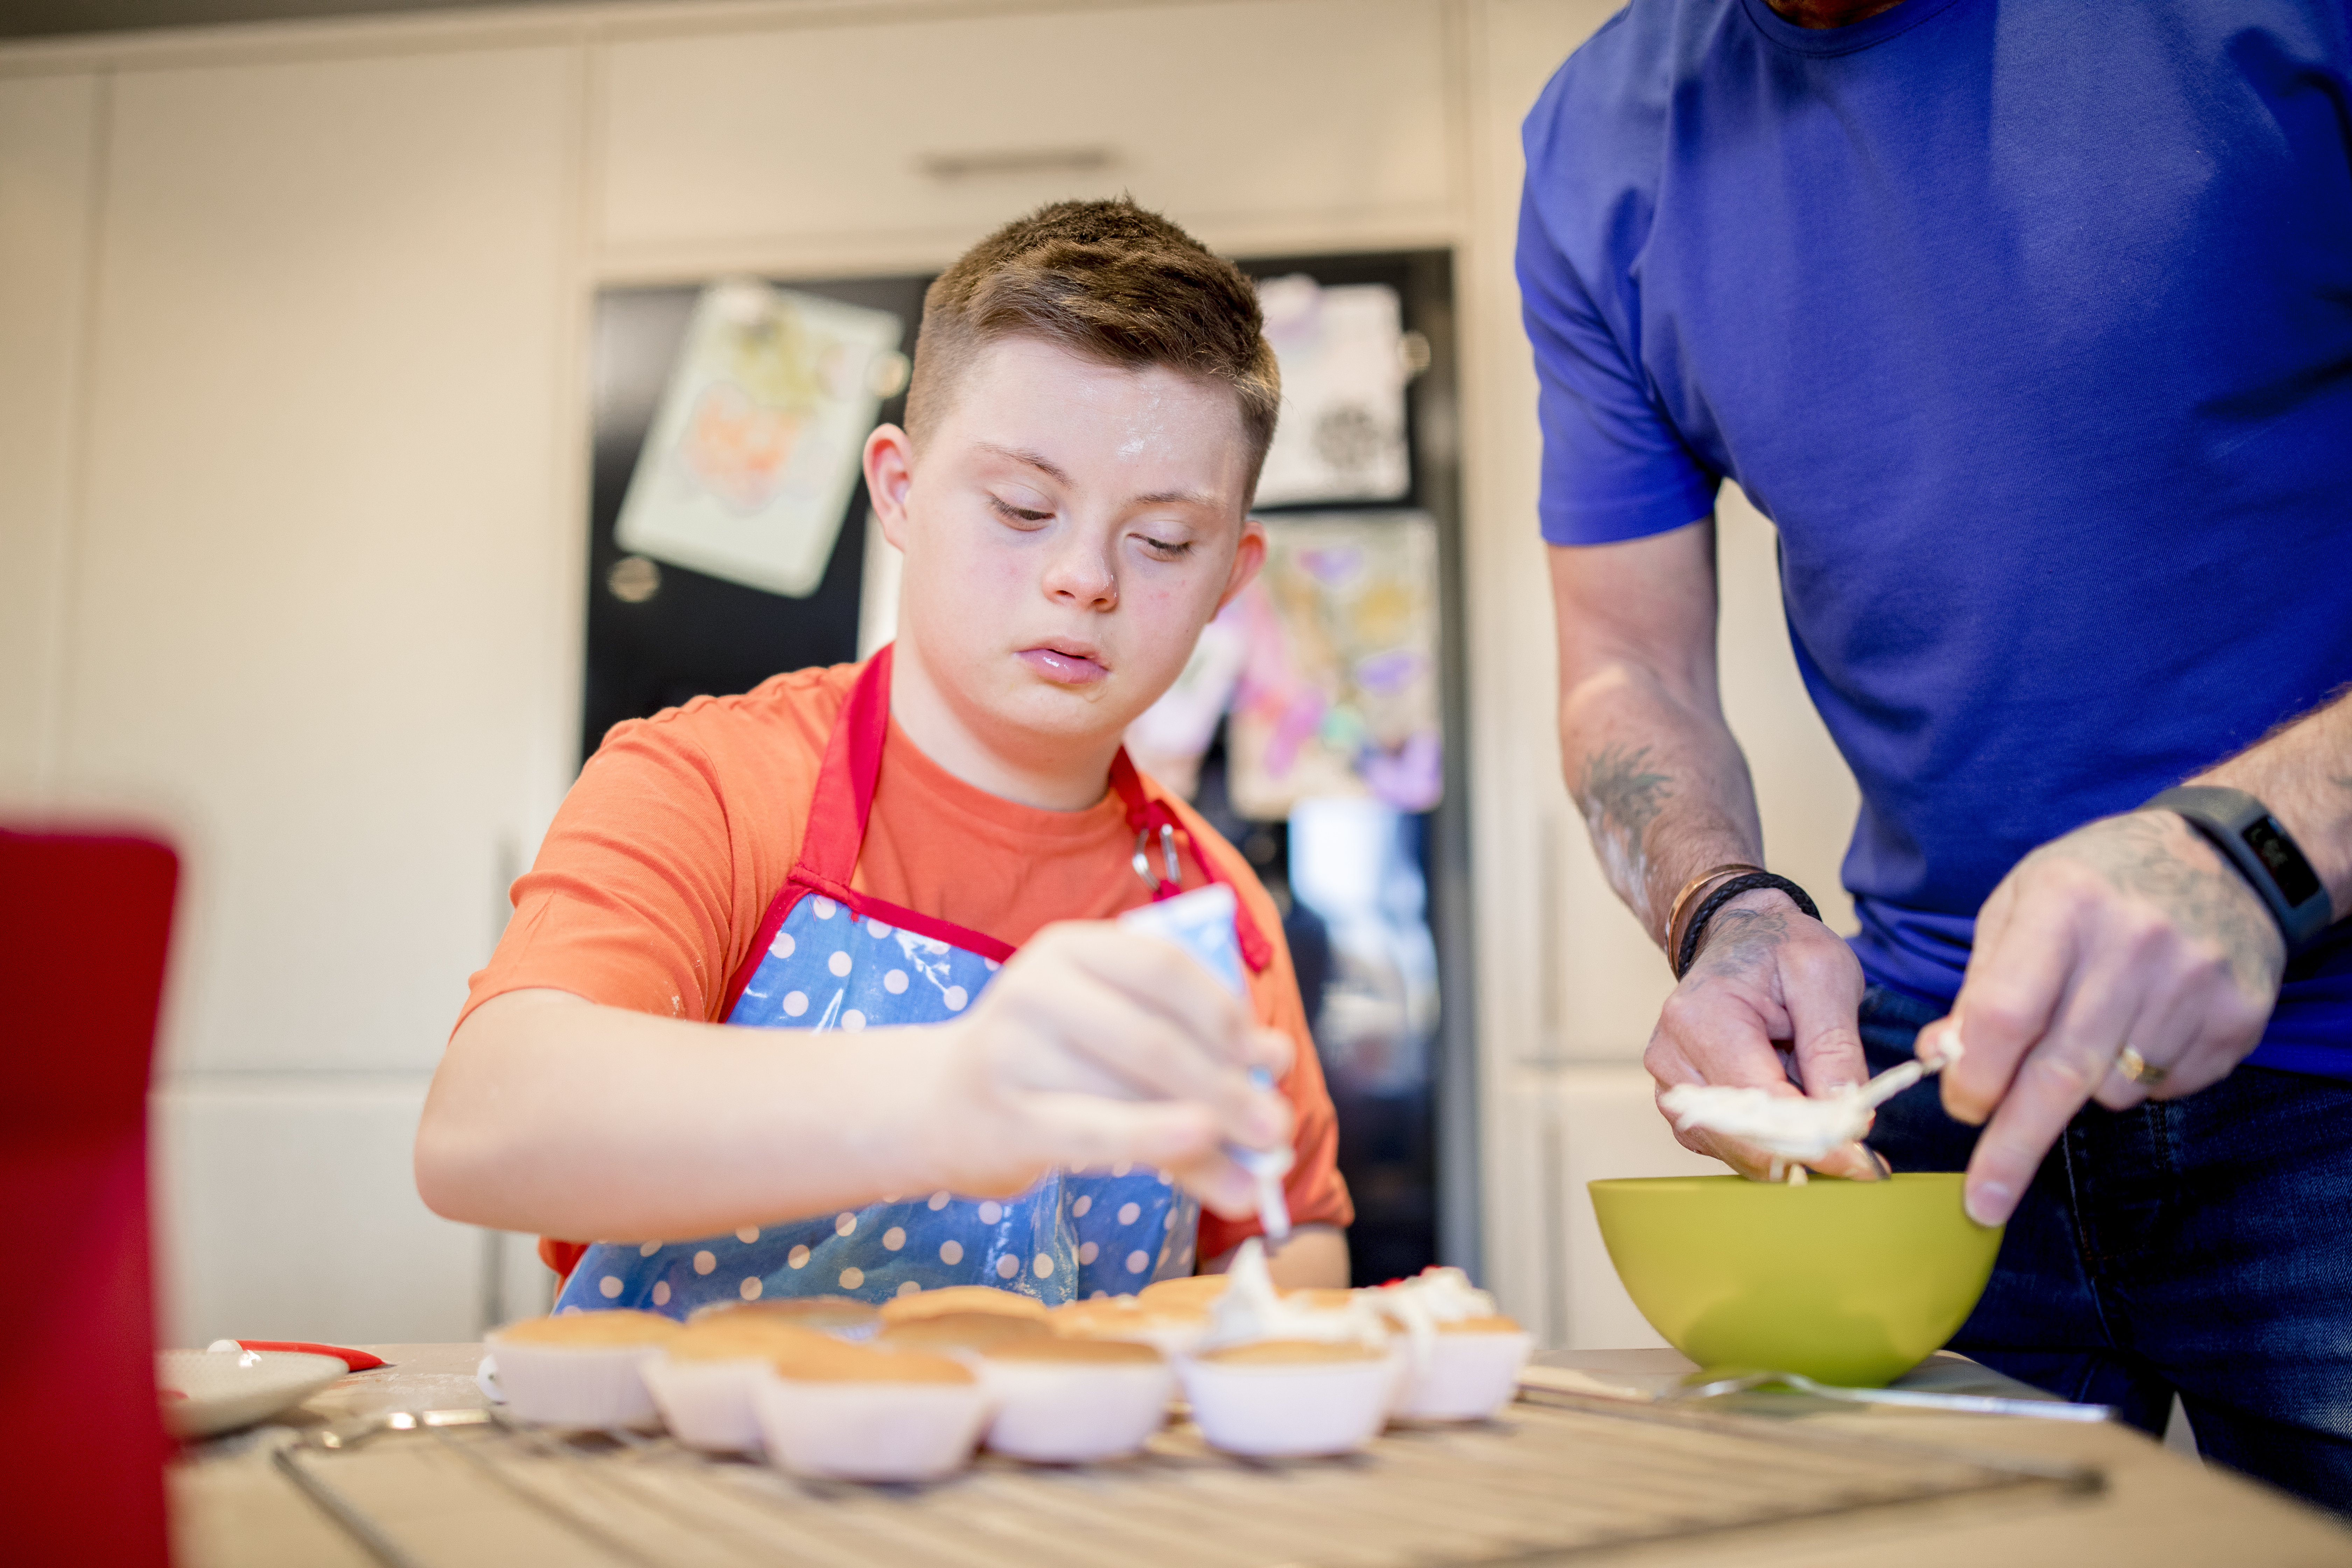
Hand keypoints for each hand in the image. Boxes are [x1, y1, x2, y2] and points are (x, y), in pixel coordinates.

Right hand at [922, 921, 1293, 1216]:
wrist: (937, 1104)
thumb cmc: (1047, 1060)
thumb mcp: (1105, 1025)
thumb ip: (1185, 1040)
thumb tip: (1274, 1067)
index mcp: (1071, 946)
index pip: (1164, 968)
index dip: (1226, 1015)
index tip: (1269, 1059)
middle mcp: (1036, 987)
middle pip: (1153, 1035)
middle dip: (1226, 1084)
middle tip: (1276, 1126)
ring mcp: (1013, 1052)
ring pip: (1132, 1091)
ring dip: (1207, 1132)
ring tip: (1259, 1168)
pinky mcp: (1006, 1117)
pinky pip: (1099, 1132)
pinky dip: (1161, 1144)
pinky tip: (1210, 1162)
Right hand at [1644, 889, 1882, 1179]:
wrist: (1741, 936)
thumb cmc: (1781, 949)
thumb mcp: (1825, 976)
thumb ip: (1834, 1047)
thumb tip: (1846, 1117)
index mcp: (1702, 1018)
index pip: (1759, 1101)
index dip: (1813, 1139)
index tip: (1863, 1162)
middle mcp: (1672, 1056)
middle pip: (1742, 1136)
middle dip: (1805, 1150)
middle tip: (1858, 1155)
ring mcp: (1670, 1084)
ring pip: (1735, 1150)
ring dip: (1787, 1144)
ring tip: (1819, 1104)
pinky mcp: (1681, 1104)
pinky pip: (1727, 1146)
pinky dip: (1768, 1142)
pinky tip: (1792, 1109)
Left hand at [1934, 810, 2283, 1224]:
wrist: (2223, 860)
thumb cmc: (2098, 883)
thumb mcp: (2021, 905)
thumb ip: (1980, 986)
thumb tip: (1943, 1056)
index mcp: (2065, 907)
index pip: (2006, 1016)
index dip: (1976, 1076)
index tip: (1961, 1107)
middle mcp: (2133, 946)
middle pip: (2059, 1073)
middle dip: (2013, 1146)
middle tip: (1983, 1202)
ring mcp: (2193, 985)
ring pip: (2112, 1089)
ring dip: (2081, 1088)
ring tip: (2090, 1029)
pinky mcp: (2236, 1019)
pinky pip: (2165, 1087)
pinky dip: (2137, 1077)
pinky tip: (2141, 1026)